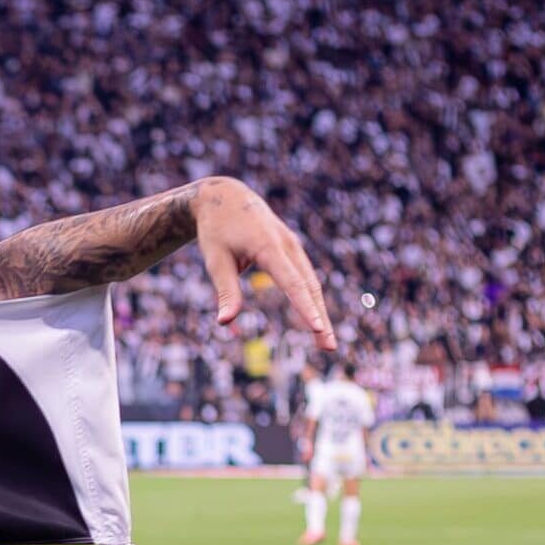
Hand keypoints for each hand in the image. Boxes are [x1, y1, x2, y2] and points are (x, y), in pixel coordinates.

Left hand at [191, 178, 336, 349]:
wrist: (223, 196)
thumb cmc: (216, 230)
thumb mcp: (215, 260)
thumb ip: (226, 291)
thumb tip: (225, 323)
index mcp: (268, 245)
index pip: (291, 282)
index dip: (304, 307)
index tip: (317, 328)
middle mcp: (287, 245)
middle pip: (309, 286)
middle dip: (319, 318)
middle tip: (329, 348)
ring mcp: (293, 246)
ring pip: (311, 283)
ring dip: (319, 312)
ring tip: (325, 342)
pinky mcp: (292, 249)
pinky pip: (305, 278)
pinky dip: (312, 300)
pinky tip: (316, 321)